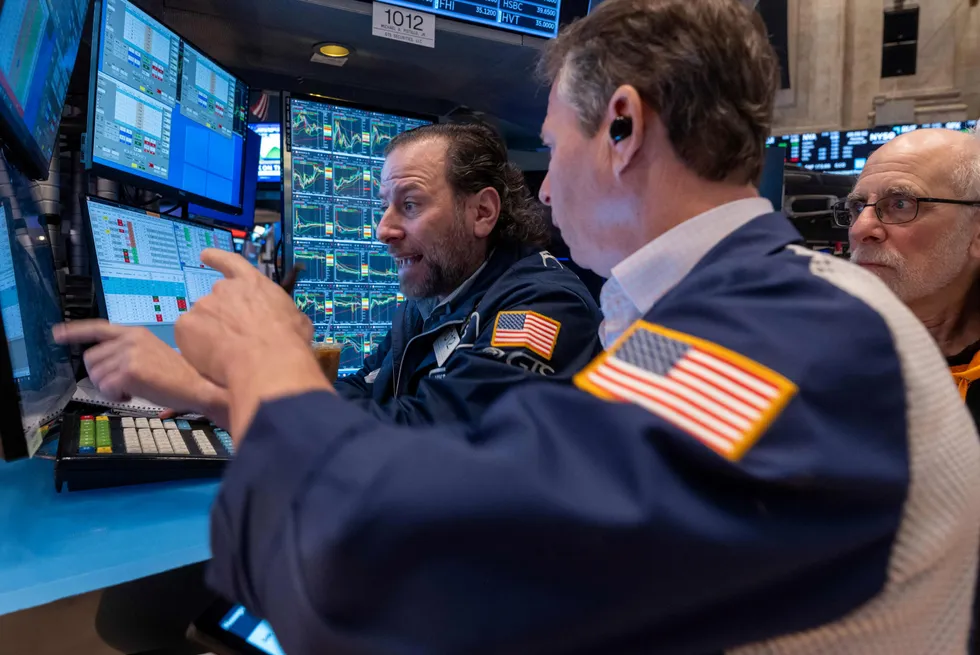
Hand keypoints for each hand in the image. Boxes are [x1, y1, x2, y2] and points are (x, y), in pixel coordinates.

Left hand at [53, 320, 229, 425]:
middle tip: (120, 384)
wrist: (198, 385)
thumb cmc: (179, 374)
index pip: (98, 328)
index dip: (75, 331)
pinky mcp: (130, 371)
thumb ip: (128, 351)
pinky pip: (106, 388)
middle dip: (100, 376)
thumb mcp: (152, 352)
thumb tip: (102, 363)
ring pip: (96, 375)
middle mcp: (130, 340)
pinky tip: (133, 394)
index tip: (57, 333)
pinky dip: (116, 396)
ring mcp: (129, 354)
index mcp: (135, 332)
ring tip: (131, 388)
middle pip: (91, 359)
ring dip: (108, 388)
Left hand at [175, 250, 328, 438]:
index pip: (231, 263)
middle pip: (216, 300)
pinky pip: (187, 337)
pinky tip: (209, 361)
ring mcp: (203, 306)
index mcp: (253, 284)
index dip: (217, 259)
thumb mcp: (297, 321)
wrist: (269, 363)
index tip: (204, 255)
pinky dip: (194, 348)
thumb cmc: (289, 342)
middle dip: (220, 317)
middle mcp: (224, 289)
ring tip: (223, 356)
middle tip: (230, 339)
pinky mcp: (186, 325)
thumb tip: (283, 321)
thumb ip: (282, 314)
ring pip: (201, 321)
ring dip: (209, 335)